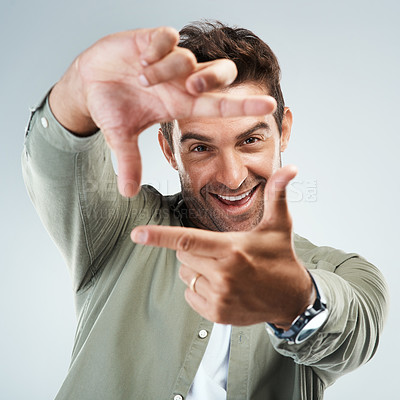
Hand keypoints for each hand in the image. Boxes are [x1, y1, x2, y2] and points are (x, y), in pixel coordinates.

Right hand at [49, 27, 275, 196]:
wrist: (90, 83)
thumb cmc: (112, 108)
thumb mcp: (121, 137)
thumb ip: (130, 162)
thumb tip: (128, 194)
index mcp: (180, 103)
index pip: (219, 105)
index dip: (244, 106)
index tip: (269, 106)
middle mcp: (181, 80)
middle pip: (221, 73)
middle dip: (212, 79)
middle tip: (190, 87)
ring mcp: (169, 59)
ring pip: (188, 57)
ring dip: (166, 70)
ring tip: (142, 78)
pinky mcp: (153, 39)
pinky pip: (167, 37)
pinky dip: (157, 48)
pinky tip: (141, 58)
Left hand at [131, 165, 314, 326]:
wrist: (291, 299)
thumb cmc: (281, 258)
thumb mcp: (280, 225)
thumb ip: (277, 194)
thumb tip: (289, 168)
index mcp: (231, 250)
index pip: (187, 240)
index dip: (159, 236)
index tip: (138, 234)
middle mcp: (222, 275)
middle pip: (183, 256)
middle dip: (194, 251)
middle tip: (219, 252)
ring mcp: (219, 297)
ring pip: (185, 276)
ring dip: (197, 270)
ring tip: (224, 270)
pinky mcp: (216, 314)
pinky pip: (190, 295)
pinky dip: (199, 289)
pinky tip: (222, 287)